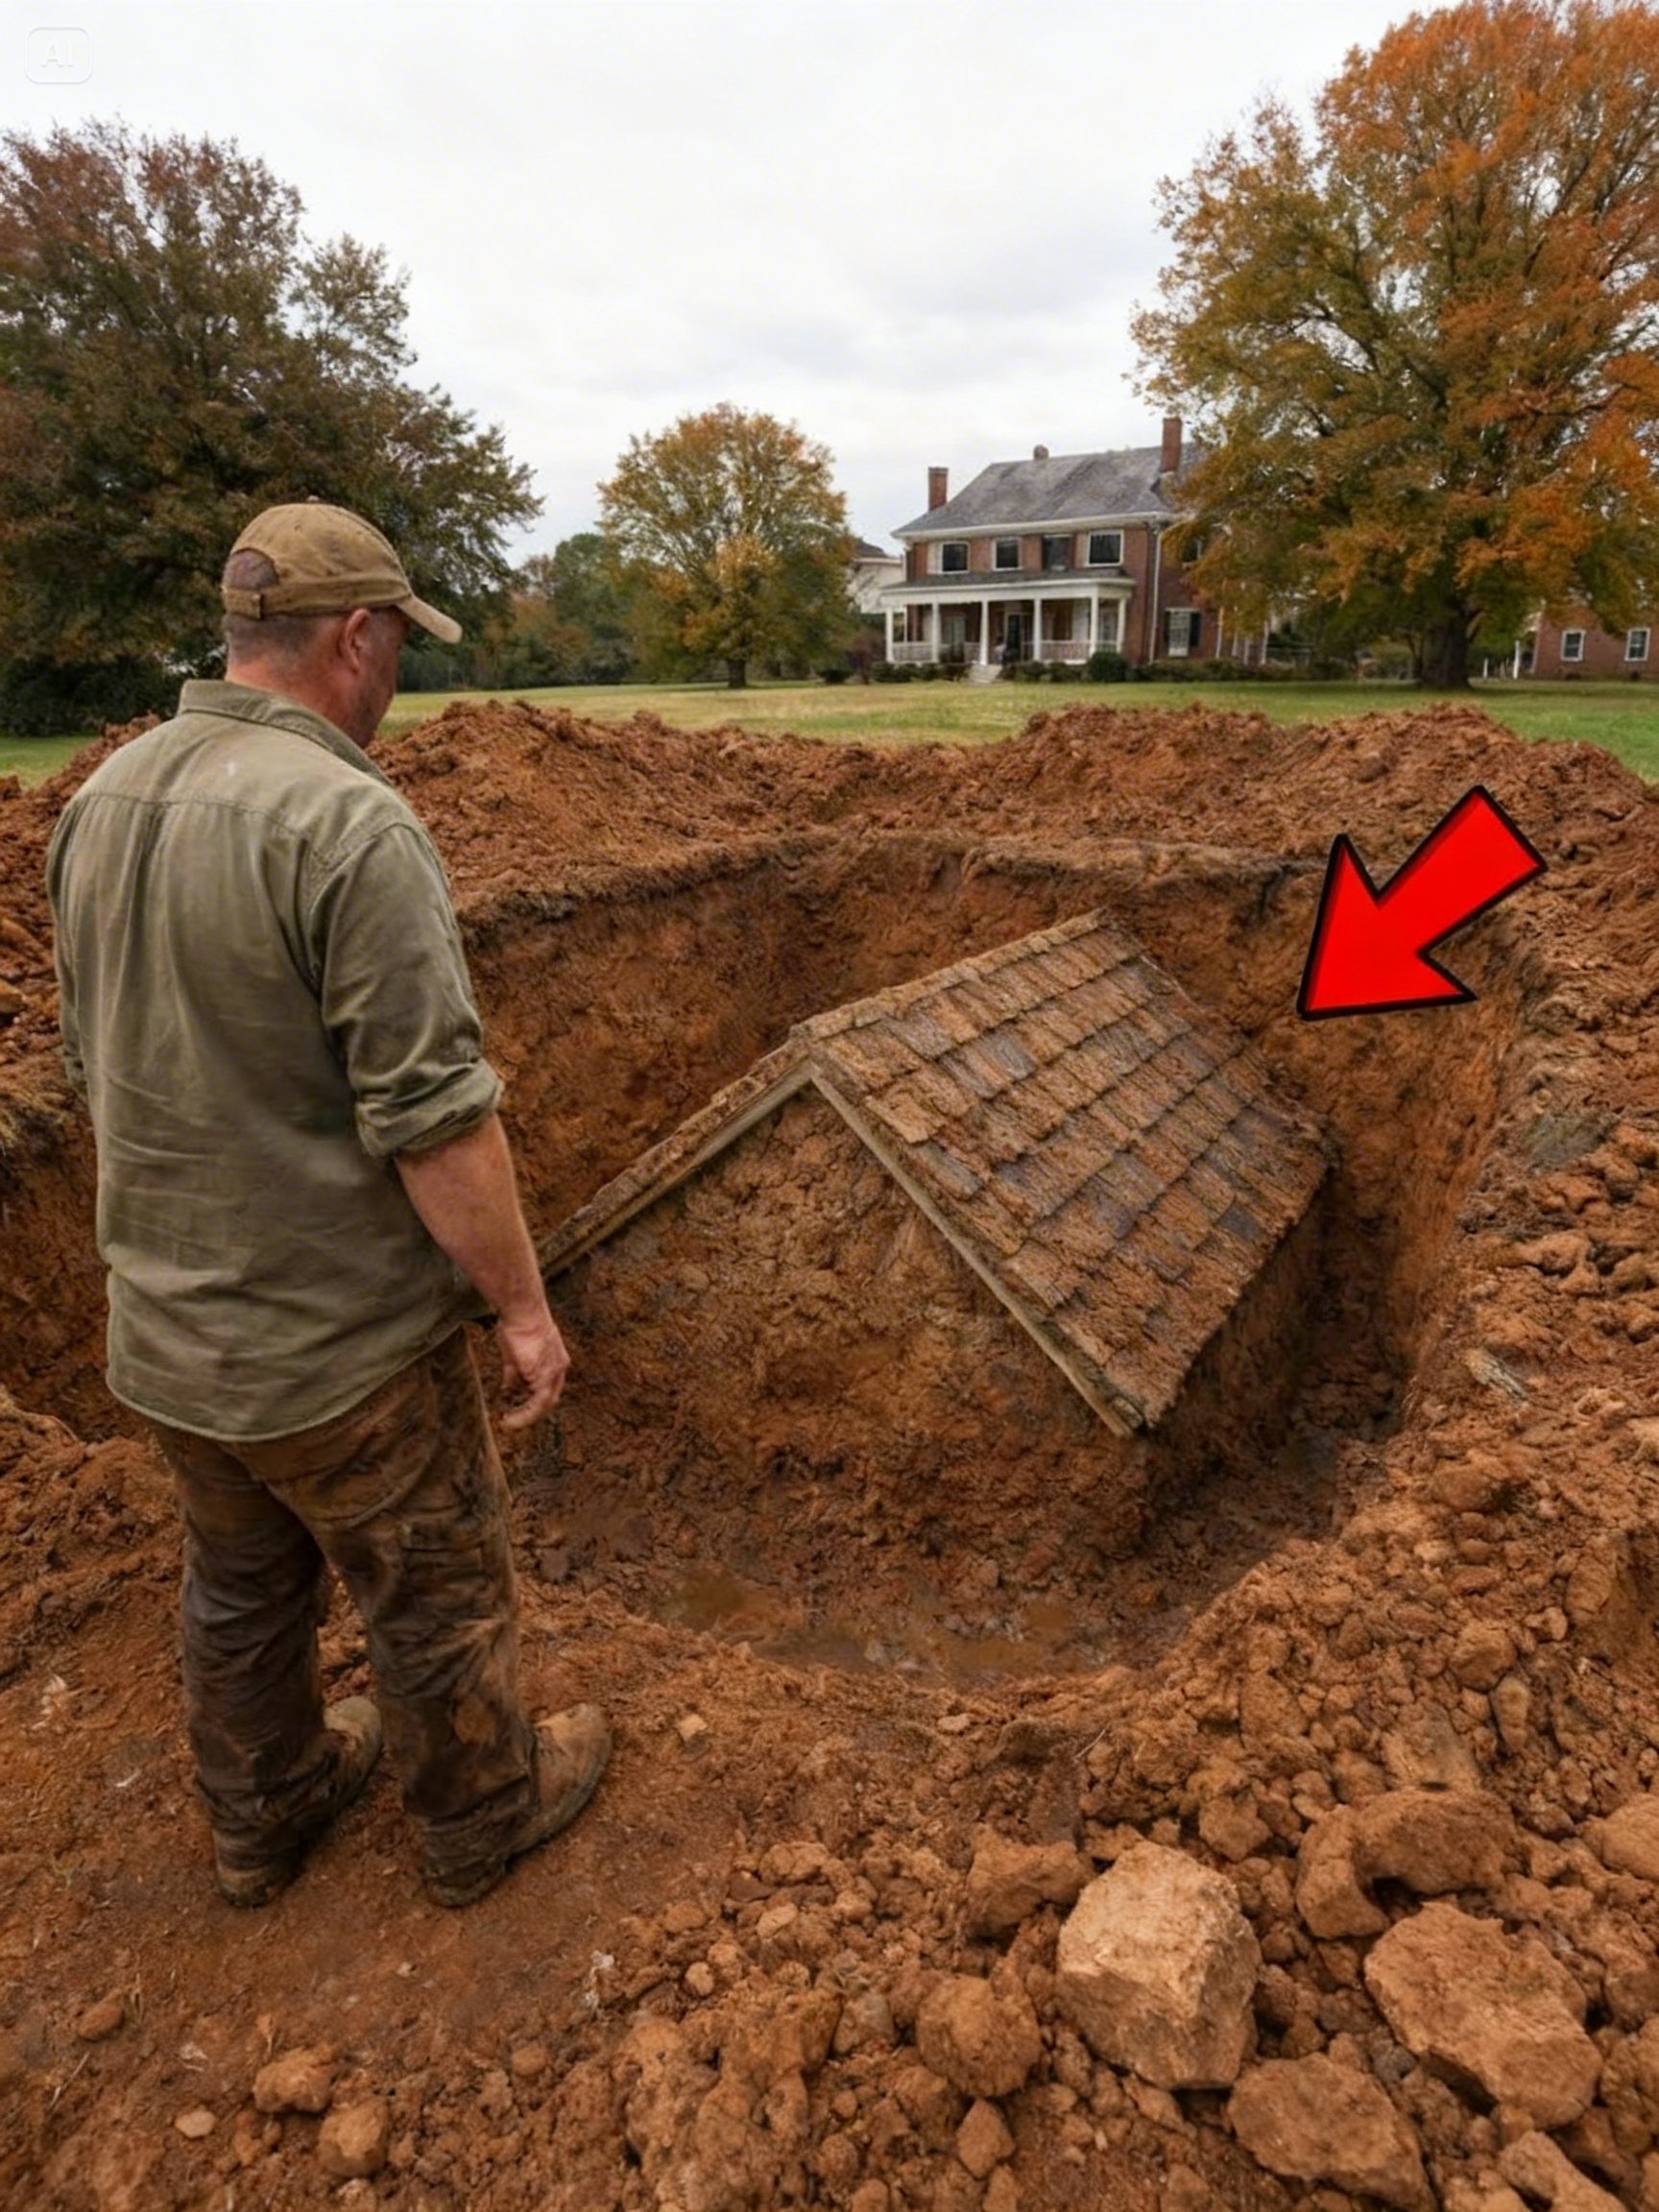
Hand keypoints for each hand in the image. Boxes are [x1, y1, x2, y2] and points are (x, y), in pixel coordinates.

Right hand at [495, 1307, 570, 1429]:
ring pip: (543, 1403)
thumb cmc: (517, 1324)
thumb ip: (515, 1374)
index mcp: (556, 1359)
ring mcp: (553, 1371)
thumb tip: (509, 1390)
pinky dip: (523, 1413)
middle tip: (514, 1421)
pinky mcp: (543, 1374)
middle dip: (532, 1413)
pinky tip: (509, 1418)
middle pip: (549, 1399)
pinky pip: (536, 1402)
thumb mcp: (515, 1353)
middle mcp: (559, 1367)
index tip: (519, 1408)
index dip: (535, 1399)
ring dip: (525, 1415)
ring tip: (508, 1422)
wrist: (522, 1310)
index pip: (548, 1386)